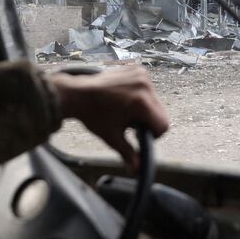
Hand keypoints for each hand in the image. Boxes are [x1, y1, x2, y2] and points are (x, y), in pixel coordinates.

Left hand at [49, 66, 168, 172]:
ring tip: (125, 109)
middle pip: (160, 112)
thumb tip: (137, 169)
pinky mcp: (136, 69)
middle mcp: (144, 86)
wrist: (77, 93)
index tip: (138, 133)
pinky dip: (140, 95)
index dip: (152, 134)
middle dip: (148, 120)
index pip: (163, 125)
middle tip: (129, 122)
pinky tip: (124, 98)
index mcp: (141, 103)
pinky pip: (147, 88)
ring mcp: (140, 75)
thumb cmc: (92, 114)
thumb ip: (128, 154)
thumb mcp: (112, 137)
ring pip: (155, 100)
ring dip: (145, 108)